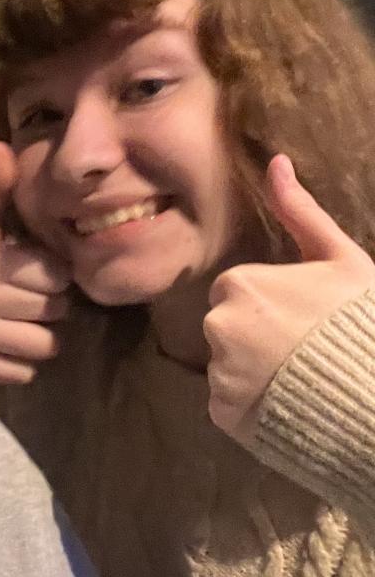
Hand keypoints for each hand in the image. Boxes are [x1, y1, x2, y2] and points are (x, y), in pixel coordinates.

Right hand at [0, 141, 69, 383]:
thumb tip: (2, 146)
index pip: (55, 274)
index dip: (55, 274)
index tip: (41, 272)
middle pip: (54, 310)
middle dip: (52, 307)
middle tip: (36, 300)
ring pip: (43, 345)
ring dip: (41, 338)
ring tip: (24, 324)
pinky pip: (21, 373)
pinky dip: (20, 363)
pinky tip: (4, 345)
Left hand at [204, 154, 374, 440]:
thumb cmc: (361, 321)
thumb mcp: (339, 258)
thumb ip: (299, 211)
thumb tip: (275, 160)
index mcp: (237, 284)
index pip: (236, 292)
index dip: (270, 304)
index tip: (302, 318)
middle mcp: (217, 327)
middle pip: (227, 328)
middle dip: (256, 336)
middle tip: (301, 350)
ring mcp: (219, 374)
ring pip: (227, 367)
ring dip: (253, 372)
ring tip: (299, 379)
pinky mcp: (223, 415)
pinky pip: (228, 405)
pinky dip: (250, 406)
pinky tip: (286, 405)